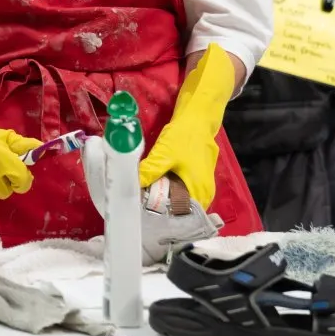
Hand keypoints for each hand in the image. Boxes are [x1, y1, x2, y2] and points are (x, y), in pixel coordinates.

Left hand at [138, 45, 236, 207]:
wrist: (199, 117)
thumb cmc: (185, 137)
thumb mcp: (164, 154)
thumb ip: (149, 172)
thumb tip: (131, 186)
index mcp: (199, 192)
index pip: (181, 217)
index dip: (162, 217)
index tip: (142, 214)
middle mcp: (203, 194)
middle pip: (180, 209)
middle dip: (160, 208)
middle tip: (138, 205)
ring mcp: (200, 185)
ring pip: (179, 199)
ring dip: (163, 198)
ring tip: (142, 196)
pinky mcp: (195, 177)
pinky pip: (180, 189)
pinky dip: (167, 188)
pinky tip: (152, 185)